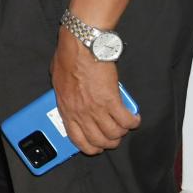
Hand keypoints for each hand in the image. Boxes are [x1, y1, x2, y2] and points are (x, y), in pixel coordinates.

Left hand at [51, 29, 139, 153]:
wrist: (81, 45)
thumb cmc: (68, 57)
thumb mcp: (58, 81)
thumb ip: (65, 96)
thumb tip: (71, 101)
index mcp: (66, 108)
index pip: (78, 140)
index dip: (90, 147)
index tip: (97, 145)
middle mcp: (81, 112)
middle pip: (100, 141)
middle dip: (110, 141)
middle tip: (115, 134)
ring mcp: (96, 108)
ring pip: (115, 134)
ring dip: (123, 131)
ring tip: (125, 123)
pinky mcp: (112, 100)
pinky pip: (127, 121)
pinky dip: (134, 121)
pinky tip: (134, 116)